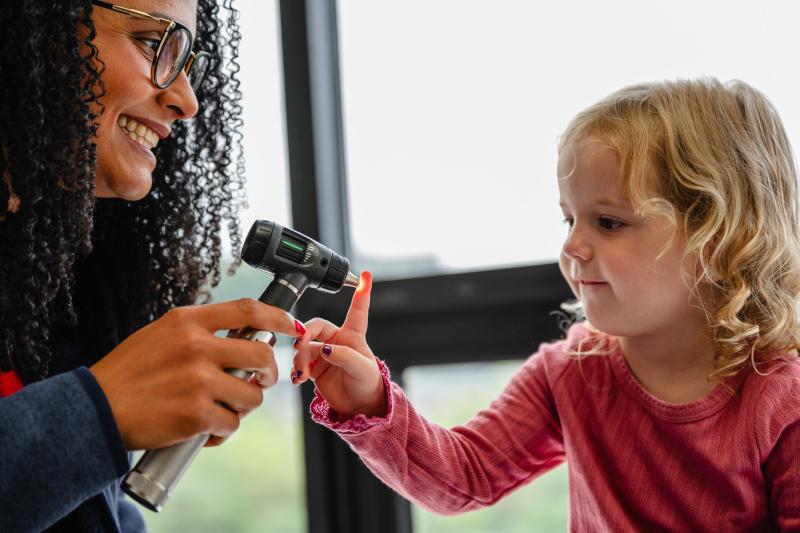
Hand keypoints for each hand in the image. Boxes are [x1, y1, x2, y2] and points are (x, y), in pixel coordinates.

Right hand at [89, 298, 300, 450]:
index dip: (278, 317)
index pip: (248, 310)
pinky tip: (206, 429)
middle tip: (258, 382)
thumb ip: (200, 332)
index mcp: (188, 322)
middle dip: (268, 374)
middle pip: (261, 356)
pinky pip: (232, 424)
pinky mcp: (196, 414)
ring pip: (251, 395)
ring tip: (221, 409)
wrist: (93, 409)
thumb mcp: (162, 335)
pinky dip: (224, 431)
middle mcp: (197, 346)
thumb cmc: (129, 373)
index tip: (292, 326)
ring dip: (242, 407)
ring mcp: (197, 380)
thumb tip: (244, 338)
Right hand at [292, 271, 386, 417]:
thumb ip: (344, 356)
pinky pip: (298, 361)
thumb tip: (325, 349)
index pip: (358, 309)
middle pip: (314, 327)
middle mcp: (336, 340)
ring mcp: (323, 352)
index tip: (365, 274)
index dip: (362, 291)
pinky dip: (295, 369)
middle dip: (304, 338)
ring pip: (303, 346)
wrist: (358, 406)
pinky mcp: (314, 366)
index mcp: (353, 335)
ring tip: (300, 374)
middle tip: (300, 353)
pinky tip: (297, 378)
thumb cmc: (367, 384)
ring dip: (298, 358)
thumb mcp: (361, 369)